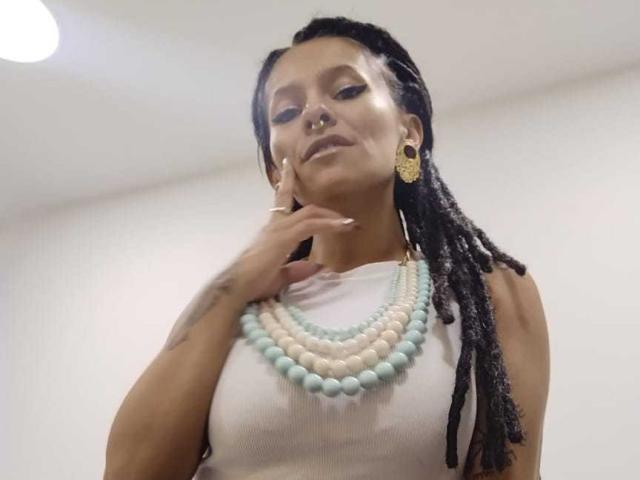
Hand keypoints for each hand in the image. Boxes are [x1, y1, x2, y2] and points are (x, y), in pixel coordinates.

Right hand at [231, 157, 358, 302]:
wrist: (236, 286)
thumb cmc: (253, 283)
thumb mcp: (281, 276)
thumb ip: (298, 270)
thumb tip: (317, 267)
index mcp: (272, 231)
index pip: (281, 201)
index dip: (286, 183)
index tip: (289, 166)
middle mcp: (274, 225)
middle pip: (302, 206)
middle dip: (325, 209)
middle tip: (346, 218)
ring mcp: (278, 229)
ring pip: (309, 213)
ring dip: (331, 216)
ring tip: (349, 224)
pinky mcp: (283, 238)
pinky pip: (310, 225)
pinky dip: (328, 224)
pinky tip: (342, 227)